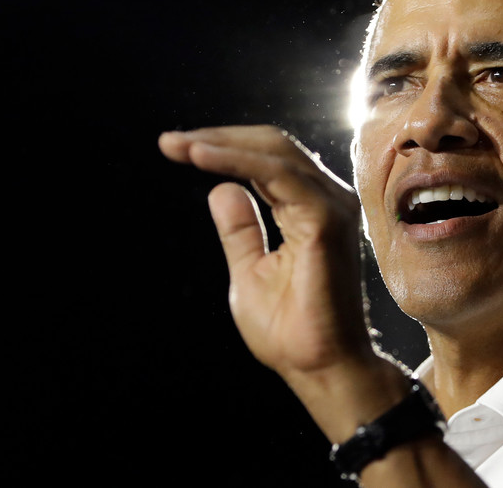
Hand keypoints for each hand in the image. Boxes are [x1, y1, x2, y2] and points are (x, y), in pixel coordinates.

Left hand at [158, 126, 372, 379]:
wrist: (319, 366)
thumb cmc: (291, 331)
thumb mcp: (249, 271)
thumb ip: (240, 230)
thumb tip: (220, 189)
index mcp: (312, 211)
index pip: (270, 160)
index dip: (224, 148)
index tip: (175, 147)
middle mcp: (329, 201)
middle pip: (273, 145)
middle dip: (218, 137)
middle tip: (170, 142)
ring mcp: (332, 207)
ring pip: (275, 152)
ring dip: (222, 143)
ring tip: (178, 145)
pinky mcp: (325, 220)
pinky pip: (278, 174)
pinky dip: (237, 160)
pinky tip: (201, 158)